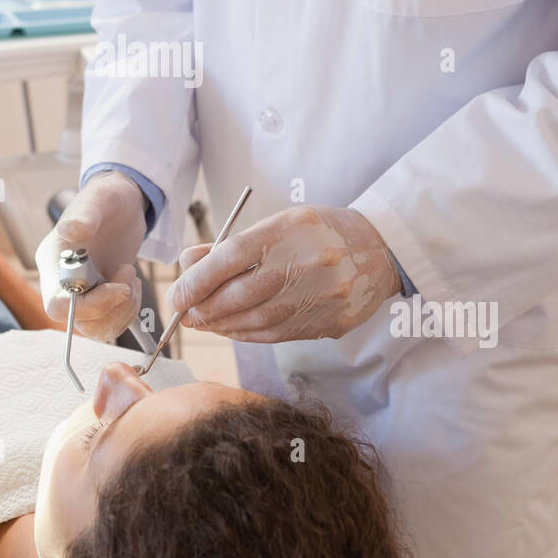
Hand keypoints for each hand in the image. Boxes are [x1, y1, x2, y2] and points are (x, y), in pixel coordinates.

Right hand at [35, 172, 145, 342]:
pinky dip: (129, 311)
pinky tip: (132, 284)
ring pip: (97, 328)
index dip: (89, 306)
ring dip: (123, 311)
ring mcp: (82, 293)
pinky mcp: (101, 299)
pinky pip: (111, 323)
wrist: (123, 204)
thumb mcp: (99, 199)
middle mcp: (62, 283)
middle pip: (78, 322)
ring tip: (130, 277)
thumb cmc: (107, 198)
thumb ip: (85, 214)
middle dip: (112, 307)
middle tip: (128, 274)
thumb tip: (71, 230)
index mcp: (53, 262)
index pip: (57, 305)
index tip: (119, 287)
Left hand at [168, 206, 401, 343]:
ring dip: (223, 326)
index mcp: (288, 229)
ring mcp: (321, 296)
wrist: (380, 249)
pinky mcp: (330, 322)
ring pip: (256, 322)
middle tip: (185, 314)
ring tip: (205, 322)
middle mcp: (306, 263)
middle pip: (239, 295)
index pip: (229, 259)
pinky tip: (233, 329)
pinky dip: (248, 334)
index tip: (177, 296)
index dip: (196, 282)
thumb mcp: (277, 223)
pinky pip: (277, 334)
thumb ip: (232, 244)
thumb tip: (188, 263)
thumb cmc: (318, 233)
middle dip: (205, 309)